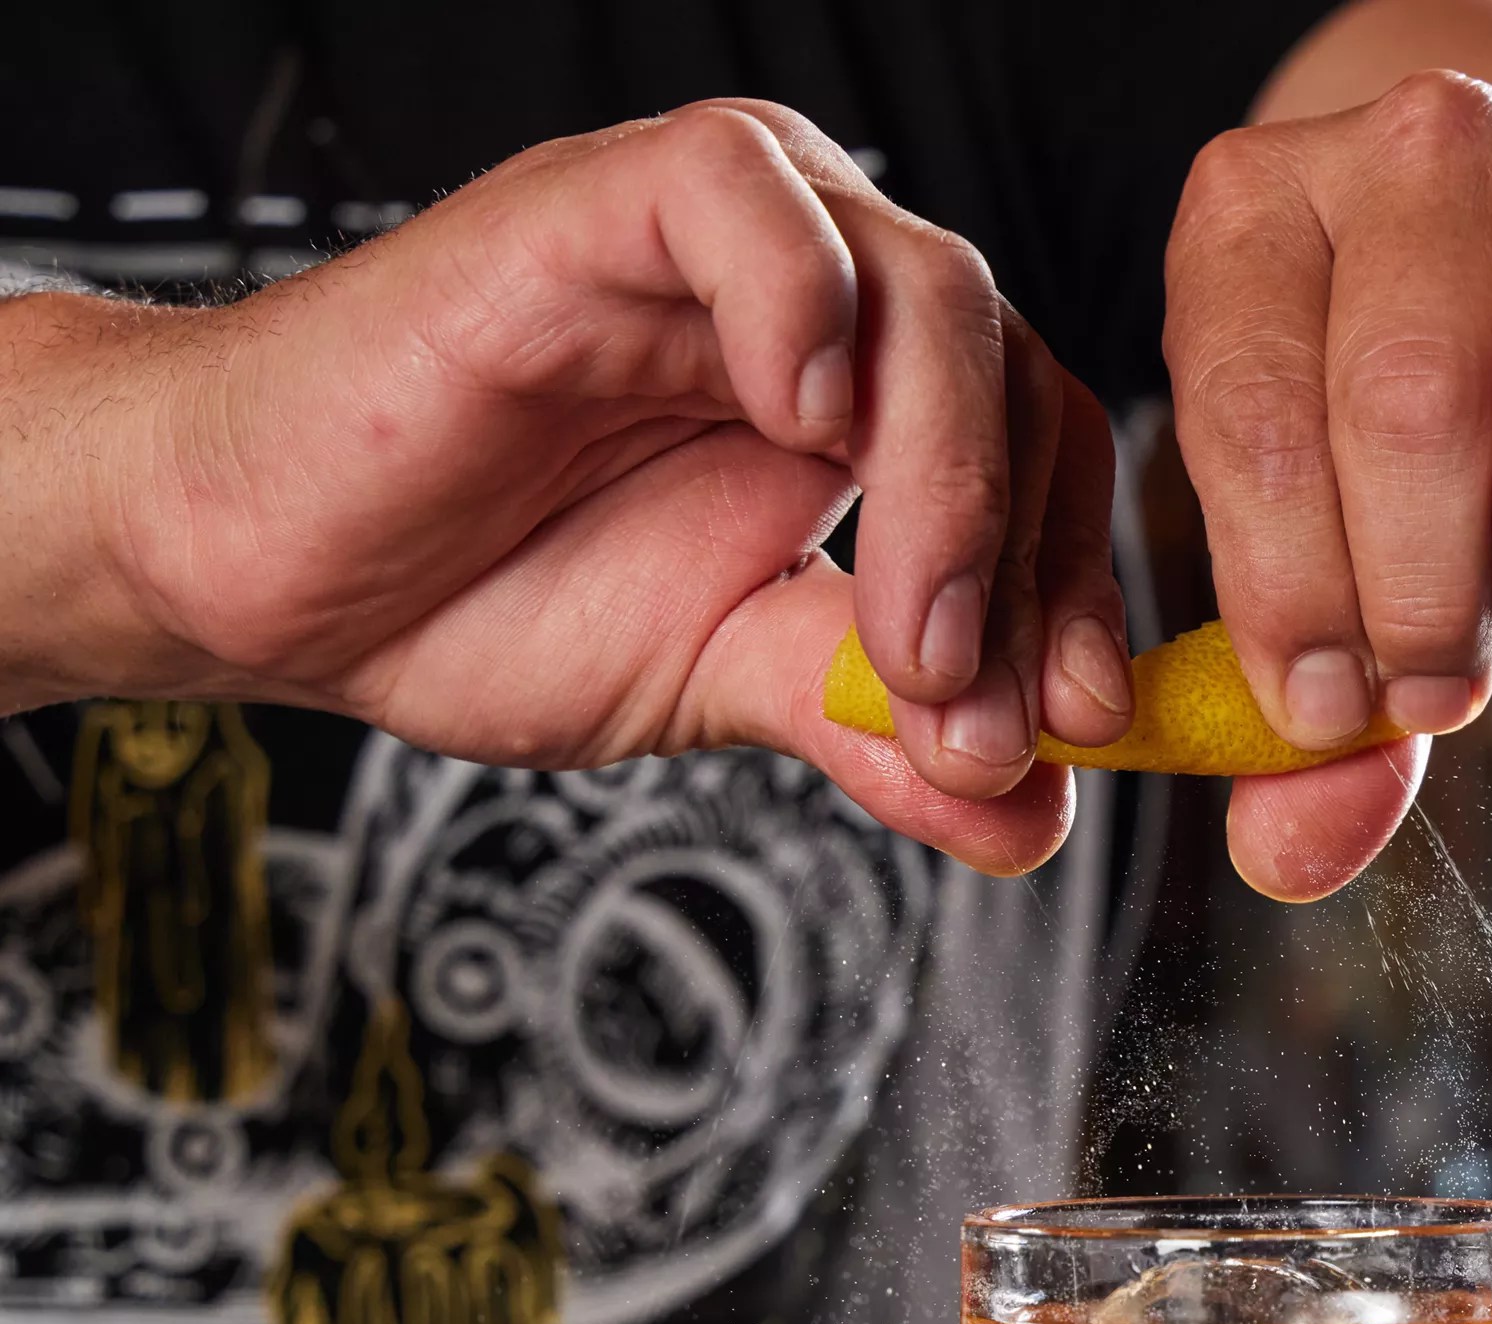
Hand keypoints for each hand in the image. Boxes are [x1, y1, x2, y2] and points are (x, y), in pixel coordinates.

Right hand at [75, 101, 1123, 873]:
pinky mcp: (597, 202)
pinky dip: (800, 297)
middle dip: (1024, 563)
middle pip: (1015, 371)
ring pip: (921, 283)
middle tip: (985, 715)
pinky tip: (803, 420)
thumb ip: (879, 731)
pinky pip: (741, 191)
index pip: (1047, 452)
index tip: (1082, 732)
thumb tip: (1036, 822)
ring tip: (909, 638)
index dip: (1079, 588)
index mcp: (870, 398)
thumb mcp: (727, 680)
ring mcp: (720, 241)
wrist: (268, 574)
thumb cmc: (482, 594)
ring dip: (947, 477)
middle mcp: (822, 300)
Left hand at [1165, 70, 1491, 896]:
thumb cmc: (1453, 459)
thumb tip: (1286, 856)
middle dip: (1418, 583)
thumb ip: (1319, 712)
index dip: (1287, 588)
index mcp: (1259, 218)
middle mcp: (1414, 144)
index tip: (1328, 708)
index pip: (1246, 407)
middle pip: (1407, 387)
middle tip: (1441, 685)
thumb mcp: (1349, 560)